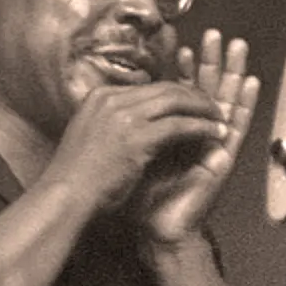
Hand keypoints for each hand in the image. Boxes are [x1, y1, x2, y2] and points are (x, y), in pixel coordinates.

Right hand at [43, 77, 226, 214]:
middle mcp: (112, 99)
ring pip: (176, 100)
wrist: (65, 197)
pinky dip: (202, 128)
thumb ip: (111, 124)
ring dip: (203, 108)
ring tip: (221, 118)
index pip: (148, 87)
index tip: (193, 104)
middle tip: (214, 107)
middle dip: (195, 96)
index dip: (176, 94)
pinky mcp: (137, 136)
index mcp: (100, 97)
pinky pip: (179, 125)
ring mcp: (124, 115)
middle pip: (165, 88)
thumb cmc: (78, 178)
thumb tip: (132, 127)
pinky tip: (216, 134)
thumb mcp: (91, 137)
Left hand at [133, 28, 259, 244]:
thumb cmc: (140, 198)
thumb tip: (119, 104)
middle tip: (214, 34)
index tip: (179, 44)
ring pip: (227, 101)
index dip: (182, 70)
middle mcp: (197, 136)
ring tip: (237, 46)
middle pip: (207, 90)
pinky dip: (246, 104)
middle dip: (211, 61)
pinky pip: (239, 127)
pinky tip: (251, 82)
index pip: (181, 94)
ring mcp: (213, 146)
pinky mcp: (225, 157)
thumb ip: (133, 132)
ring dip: (233, 73)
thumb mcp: (132, 156)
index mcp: (174, 134)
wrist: (156, 229)